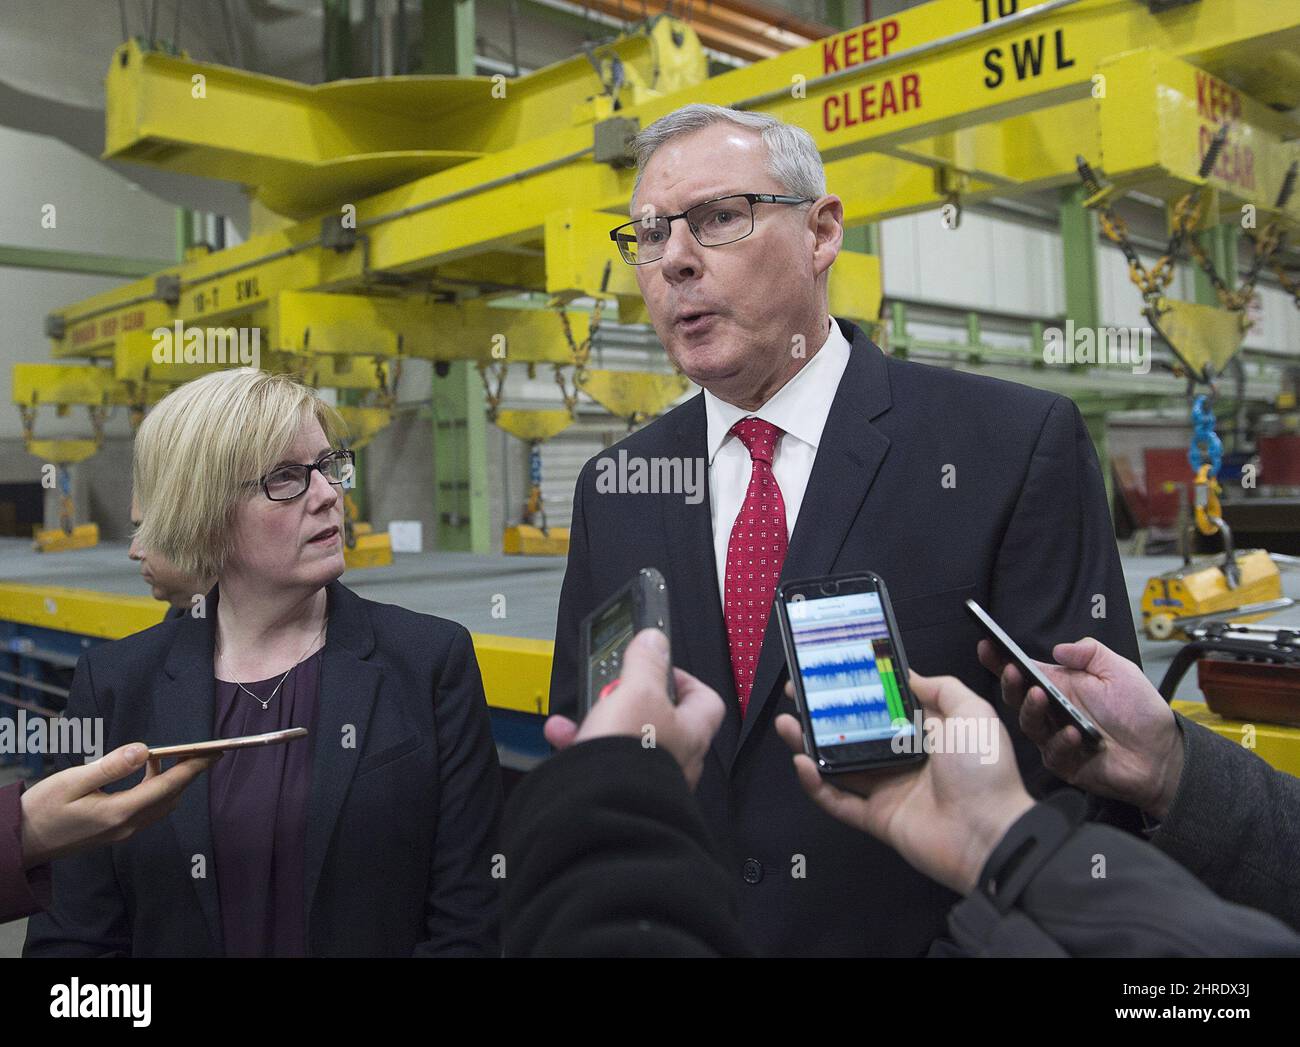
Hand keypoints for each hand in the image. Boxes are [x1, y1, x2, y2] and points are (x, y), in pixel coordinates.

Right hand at [20, 743, 218, 868]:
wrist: (21, 842)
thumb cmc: (42, 809)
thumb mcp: (73, 781)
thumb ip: (111, 766)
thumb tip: (143, 749)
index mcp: (119, 812)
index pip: (168, 786)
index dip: (193, 767)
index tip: (213, 752)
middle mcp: (128, 825)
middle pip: (171, 796)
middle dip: (190, 772)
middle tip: (203, 749)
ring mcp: (123, 831)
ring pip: (163, 804)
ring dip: (173, 780)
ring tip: (173, 754)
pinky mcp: (117, 831)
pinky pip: (149, 809)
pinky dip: (157, 788)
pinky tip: (147, 770)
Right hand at [545, 629, 724, 788]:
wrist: (602, 808)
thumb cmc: (631, 752)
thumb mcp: (637, 691)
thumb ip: (647, 662)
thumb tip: (655, 640)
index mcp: (692, 733)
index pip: (706, 700)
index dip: (685, 679)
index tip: (659, 668)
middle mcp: (677, 760)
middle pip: (661, 719)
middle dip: (631, 700)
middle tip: (613, 689)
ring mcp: (650, 779)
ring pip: (627, 740)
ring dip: (601, 721)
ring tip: (579, 712)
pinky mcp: (622, 792)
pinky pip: (603, 763)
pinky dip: (581, 746)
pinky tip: (561, 735)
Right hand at [775, 672, 1033, 894]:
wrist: (991, 835)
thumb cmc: (984, 772)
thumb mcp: (973, 713)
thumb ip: (942, 688)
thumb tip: (909, 674)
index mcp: (927, 734)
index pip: (883, 706)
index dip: (857, 689)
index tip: (832, 670)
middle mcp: (904, 759)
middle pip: (853, 732)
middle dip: (823, 713)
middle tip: (798, 693)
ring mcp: (888, 789)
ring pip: (838, 764)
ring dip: (809, 744)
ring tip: (787, 724)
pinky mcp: (877, 818)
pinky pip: (838, 801)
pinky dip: (816, 785)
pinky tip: (802, 763)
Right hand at [977, 636, 1183, 817]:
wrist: (1162, 753)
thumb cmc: (1139, 712)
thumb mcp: (1119, 671)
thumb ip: (1090, 653)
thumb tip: (1058, 649)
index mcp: (1058, 686)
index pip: (1022, 671)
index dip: (999, 660)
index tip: (986, 644)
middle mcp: (1050, 712)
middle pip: (1017, 697)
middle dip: (1009, 682)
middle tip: (1013, 671)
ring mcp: (1054, 738)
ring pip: (1029, 724)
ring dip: (1032, 709)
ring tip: (1041, 696)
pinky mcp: (1064, 763)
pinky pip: (1053, 753)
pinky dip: (1061, 741)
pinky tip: (1073, 732)